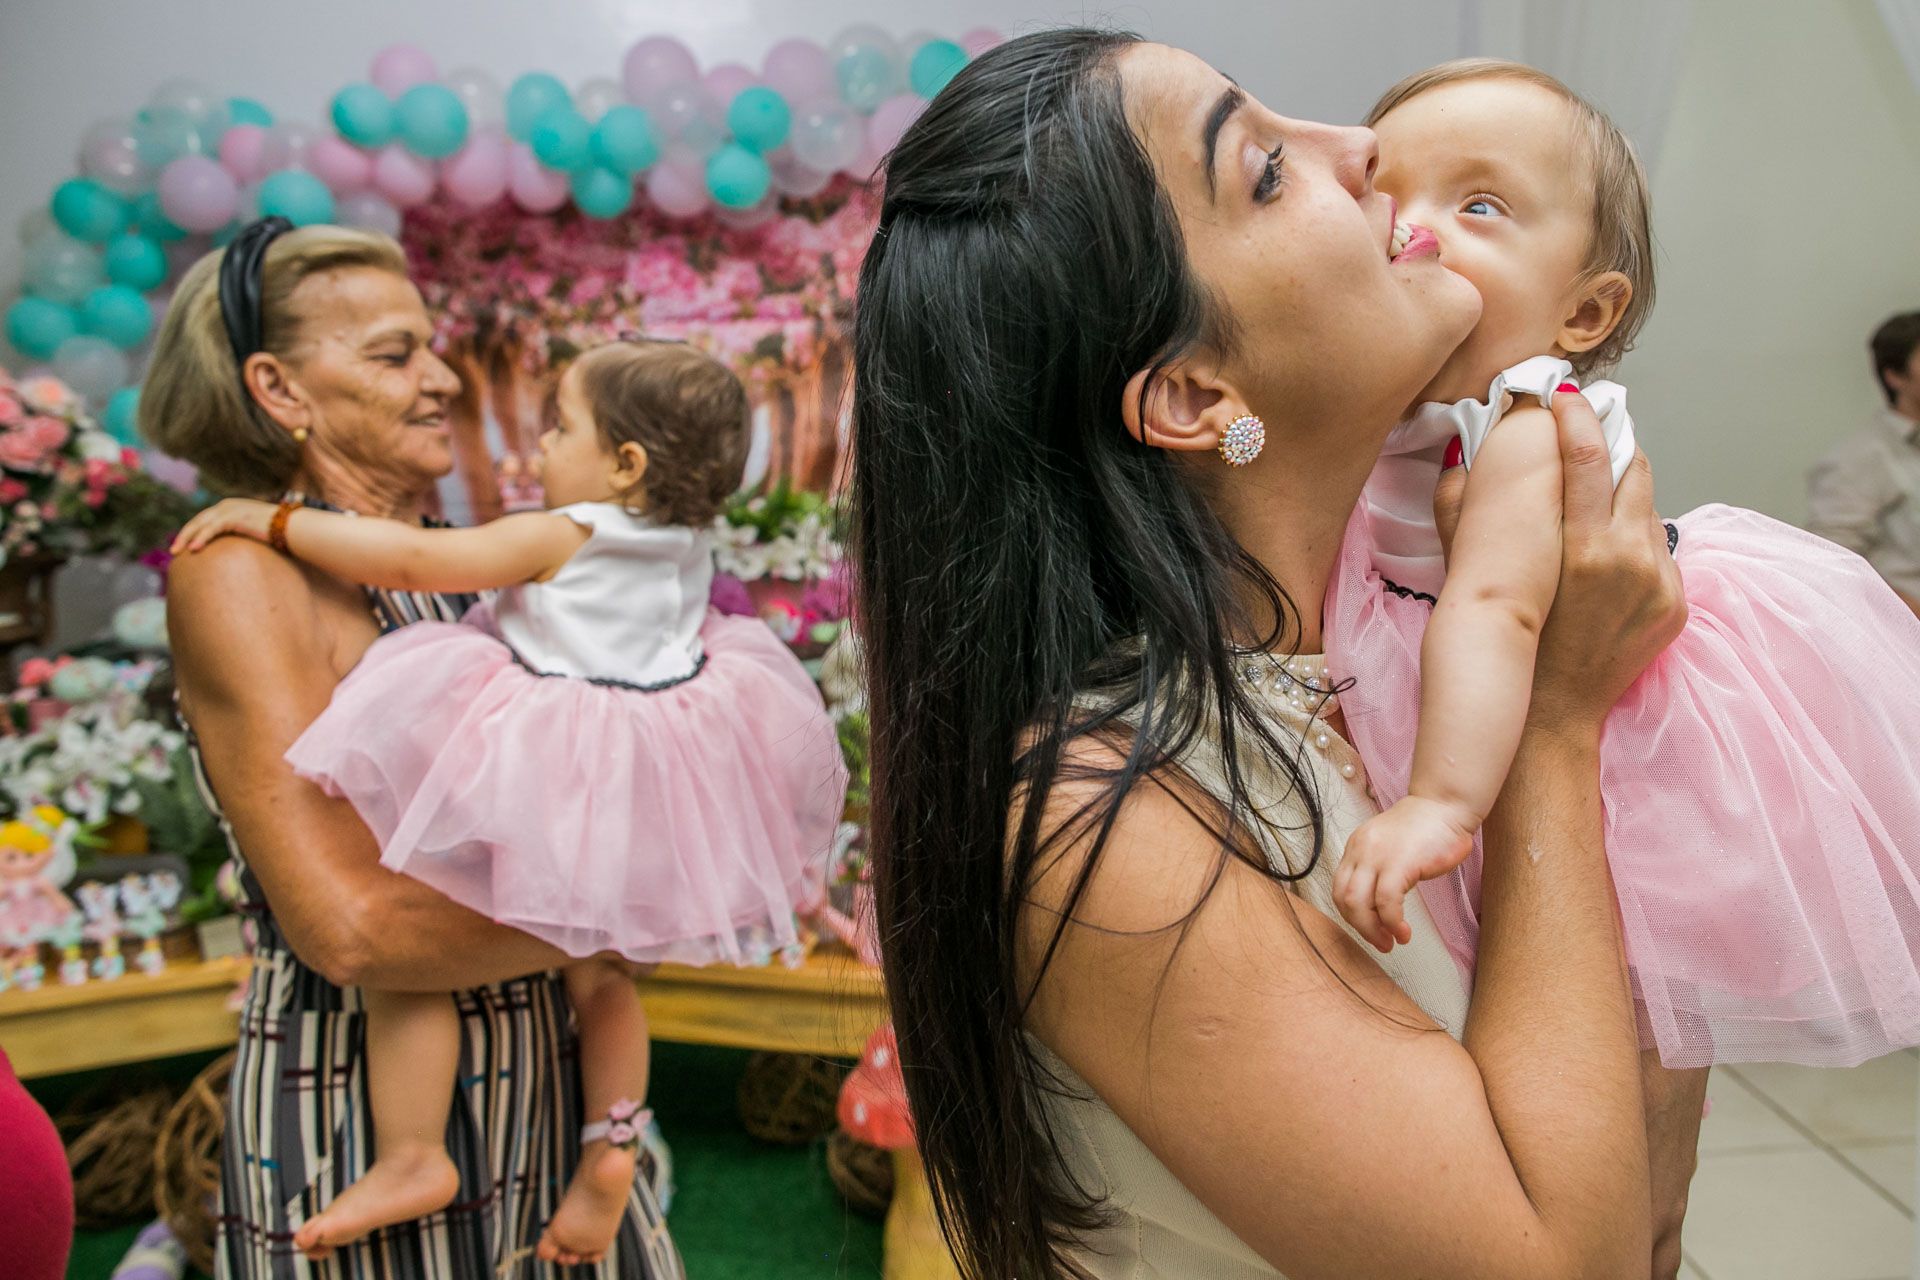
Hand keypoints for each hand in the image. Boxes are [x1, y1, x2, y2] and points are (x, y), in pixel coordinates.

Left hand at [171, 499, 279, 554]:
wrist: (293, 528)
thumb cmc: (278, 533)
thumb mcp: (255, 532)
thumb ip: (241, 536)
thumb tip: (236, 553)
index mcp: (231, 507)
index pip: (205, 519)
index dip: (192, 532)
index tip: (183, 546)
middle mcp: (227, 505)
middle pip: (198, 521)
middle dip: (184, 535)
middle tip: (173, 551)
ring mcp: (230, 509)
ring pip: (200, 524)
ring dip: (186, 538)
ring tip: (176, 552)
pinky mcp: (234, 517)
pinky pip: (212, 529)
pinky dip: (201, 539)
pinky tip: (193, 550)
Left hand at [1333, 796, 1476, 952]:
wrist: (1444, 805)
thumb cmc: (1426, 828)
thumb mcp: (1390, 846)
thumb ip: (1379, 869)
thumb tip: (1379, 905)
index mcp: (1356, 847)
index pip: (1339, 888)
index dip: (1351, 915)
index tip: (1369, 928)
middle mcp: (1360, 850)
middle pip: (1343, 899)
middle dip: (1360, 927)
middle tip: (1380, 942)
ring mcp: (1377, 856)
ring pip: (1358, 903)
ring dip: (1372, 930)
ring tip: (1391, 941)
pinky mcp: (1399, 863)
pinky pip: (1386, 902)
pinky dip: (1392, 923)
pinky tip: (1403, 932)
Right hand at [1434, 389, 1684, 738]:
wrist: (1551, 714)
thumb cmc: (1507, 644)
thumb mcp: (1474, 574)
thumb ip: (1462, 509)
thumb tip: (1460, 449)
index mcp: (1580, 548)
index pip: (1587, 453)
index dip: (1577, 414)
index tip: (1565, 395)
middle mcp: (1629, 559)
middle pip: (1633, 466)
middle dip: (1609, 445)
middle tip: (1584, 438)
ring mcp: (1660, 581)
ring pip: (1649, 505)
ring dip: (1621, 493)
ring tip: (1591, 503)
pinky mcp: (1676, 602)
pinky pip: (1659, 548)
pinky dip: (1632, 540)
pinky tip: (1604, 560)